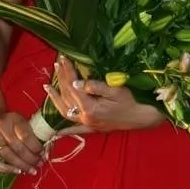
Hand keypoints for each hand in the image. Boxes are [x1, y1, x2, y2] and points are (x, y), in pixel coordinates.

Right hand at [0, 109, 43, 173]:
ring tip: (30, 170)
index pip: (26, 136)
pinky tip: (17, 171)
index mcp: (12, 118)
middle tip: (38, 164)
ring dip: (21, 165)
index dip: (36, 148)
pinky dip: (6, 169)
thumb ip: (32, 135)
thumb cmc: (9, 124)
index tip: (43, 155)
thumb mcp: (21, 123)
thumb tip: (44, 153)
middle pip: (17, 147)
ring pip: (7, 155)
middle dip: (30, 158)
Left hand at [44, 57, 166, 133]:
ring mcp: (87, 124)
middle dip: (61, 78)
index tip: (63, 59)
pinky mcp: (91, 127)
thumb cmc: (131, 101)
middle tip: (57, 64)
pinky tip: (56, 129)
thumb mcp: (116, 90)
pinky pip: (74, 128)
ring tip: (48, 86)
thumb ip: (95, 86)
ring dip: (55, 98)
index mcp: (90, 107)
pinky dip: (64, 129)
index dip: (68, 72)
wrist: (141, 117)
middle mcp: (85, 117)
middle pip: (67, 96)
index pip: (73, 87)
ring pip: (65, 111)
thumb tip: (77, 82)